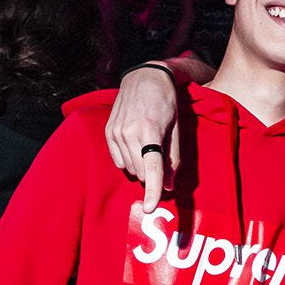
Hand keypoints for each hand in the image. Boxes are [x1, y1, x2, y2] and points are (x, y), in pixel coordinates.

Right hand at [105, 67, 181, 214]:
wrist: (145, 76)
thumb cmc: (166, 101)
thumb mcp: (176, 127)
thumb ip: (173, 158)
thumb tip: (169, 185)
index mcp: (150, 130)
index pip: (151, 167)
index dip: (152, 190)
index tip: (150, 207)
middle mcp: (129, 132)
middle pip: (140, 172)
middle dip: (152, 174)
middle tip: (161, 158)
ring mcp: (115, 132)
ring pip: (129, 168)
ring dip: (141, 166)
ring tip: (149, 145)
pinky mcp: (108, 132)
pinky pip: (118, 160)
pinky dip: (129, 159)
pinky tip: (136, 144)